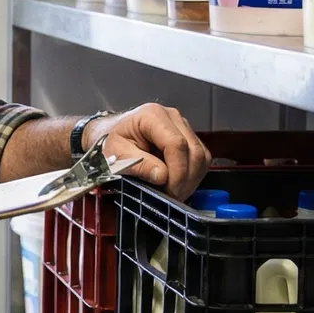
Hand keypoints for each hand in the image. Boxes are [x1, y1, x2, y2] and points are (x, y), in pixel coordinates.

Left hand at [84, 104, 209, 198]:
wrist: (111, 134)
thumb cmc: (112, 141)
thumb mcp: (116, 154)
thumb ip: (138, 164)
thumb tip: (162, 176)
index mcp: (152, 116)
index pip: (176, 144)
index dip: (177, 171)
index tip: (169, 190)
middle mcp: (171, 117)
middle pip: (193, 151)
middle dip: (185, 179)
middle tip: (171, 196)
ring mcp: (182, 126)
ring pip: (201, 156)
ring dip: (191, 179)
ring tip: (173, 192)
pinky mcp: (188, 137)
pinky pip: (201, 158)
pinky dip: (192, 175)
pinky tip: (177, 183)